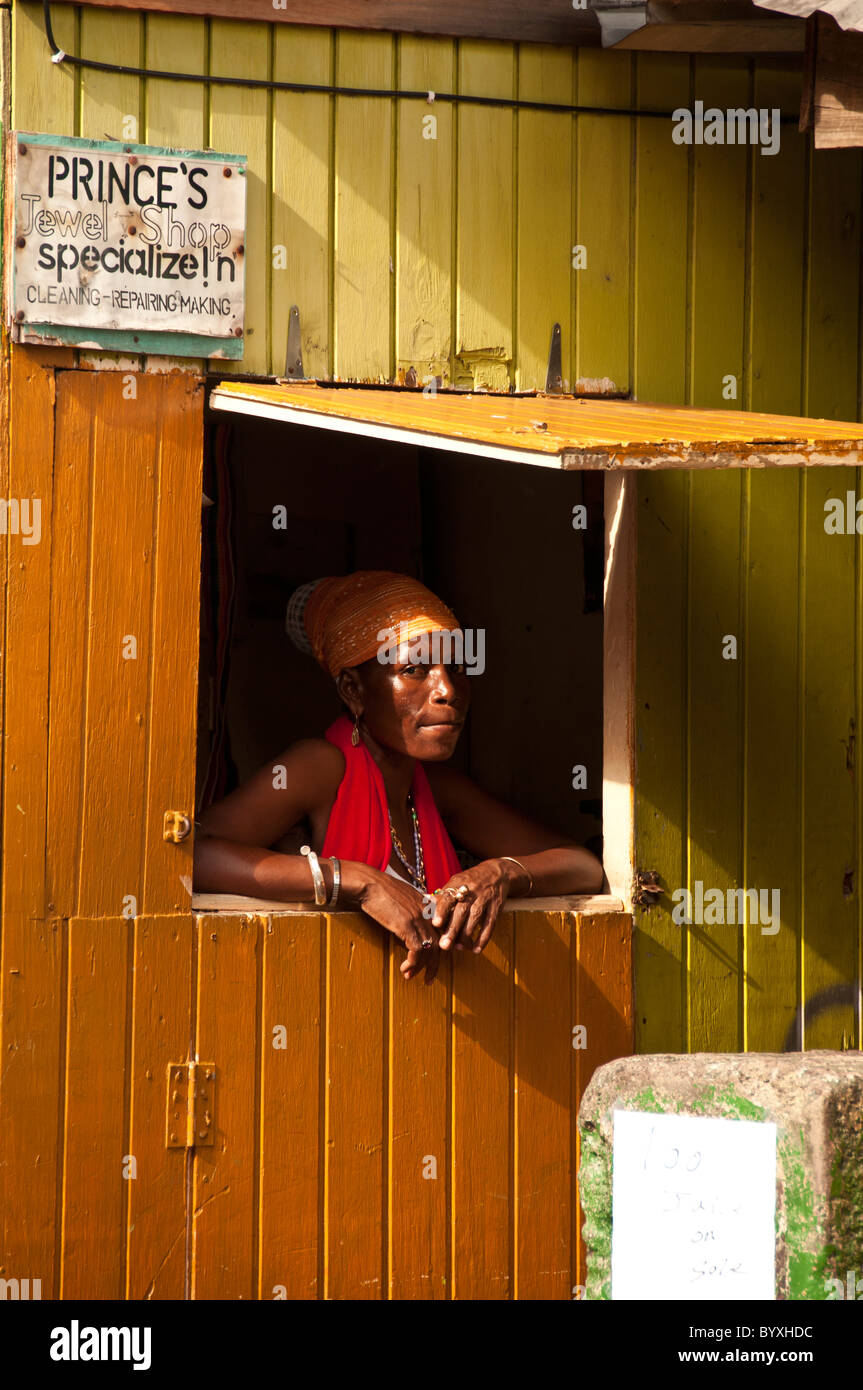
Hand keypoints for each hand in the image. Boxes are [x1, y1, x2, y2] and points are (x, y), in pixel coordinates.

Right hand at [353, 866, 440, 983]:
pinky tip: (404, 969)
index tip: (432, 962)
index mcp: (427, 906)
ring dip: (421, 967)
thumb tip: (408, 922)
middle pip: (438, 943)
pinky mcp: (407, 926)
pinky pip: (416, 951)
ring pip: (429, 950)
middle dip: (434, 964)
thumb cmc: (380, 889)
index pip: (440, 931)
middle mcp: (427, 913)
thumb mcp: (402, 896)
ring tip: (412, 976)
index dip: (438, 949)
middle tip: (429, 978)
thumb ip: (411, 908)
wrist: (369, 883)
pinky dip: (412, 963)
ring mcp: (418, 919)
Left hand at [432, 858, 522, 954]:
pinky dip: (483, 938)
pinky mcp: (496, 906)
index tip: (435, 924)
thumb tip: (425, 906)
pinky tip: (476, 949)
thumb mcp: (456, 882)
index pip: (448, 897)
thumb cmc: (470, 881)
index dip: (442, 910)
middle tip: (444, 945)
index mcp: (458, 884)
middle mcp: (472, 891)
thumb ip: (442, 896)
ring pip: (475, 918)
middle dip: (453, 929)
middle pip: (461, 911)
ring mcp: (485, 898)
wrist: (496, 872)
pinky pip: (490, 924)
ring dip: (466, 935)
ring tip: (458, 948)